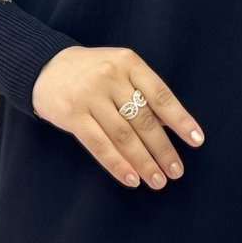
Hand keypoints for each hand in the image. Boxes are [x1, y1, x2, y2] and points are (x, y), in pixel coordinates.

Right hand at [31, 45, 204, 189]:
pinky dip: (117, 164)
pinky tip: (131, 178)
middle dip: (163, 149)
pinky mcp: (72, 114)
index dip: (180, 119)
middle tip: (176, 172)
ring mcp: (90, 95)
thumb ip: (141, 91)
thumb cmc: (91, 71)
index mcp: (128, 62)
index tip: (196, 141)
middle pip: (143, 120)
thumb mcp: (119, 68)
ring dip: (144, 162)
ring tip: (157, 180)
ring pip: (123, 135)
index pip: (160, 94)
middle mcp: (110, 76)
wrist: (44, 66)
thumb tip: (170, 128)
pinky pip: (99, 144)